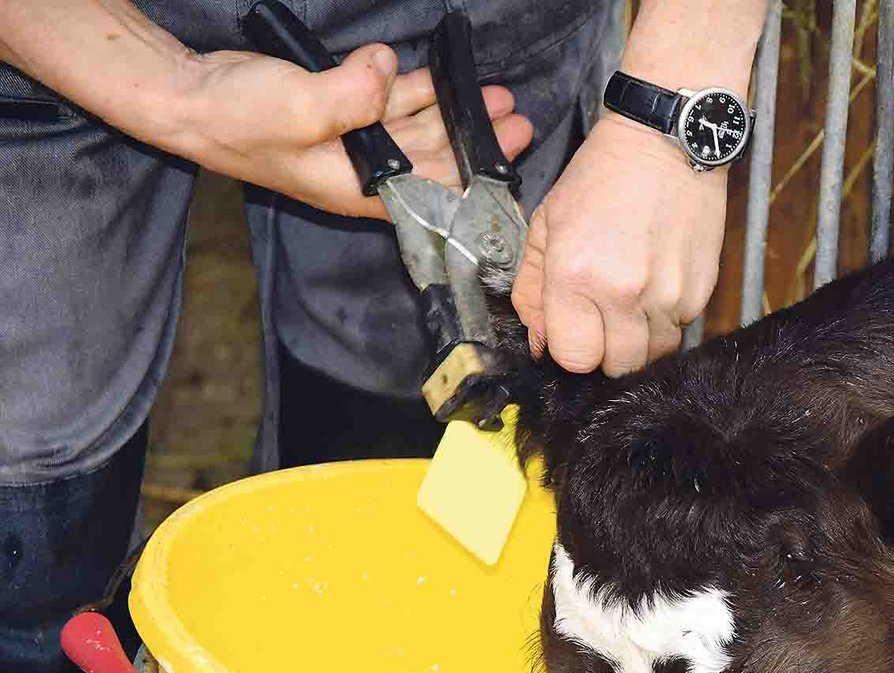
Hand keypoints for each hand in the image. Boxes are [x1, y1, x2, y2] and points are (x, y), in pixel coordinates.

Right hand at [176, 44, 532, 218]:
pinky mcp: (343, 110)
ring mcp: (354, 140)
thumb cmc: (238, 119)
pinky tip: (441, 75)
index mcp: (360, 189)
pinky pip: (391, 102)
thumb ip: (351, 96)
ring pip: (419, 128)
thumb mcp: (299, 109)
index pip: (430, 198)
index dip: (471, 186)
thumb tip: (387, 68)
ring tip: (497, 96)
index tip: (508, 171)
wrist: (190, 96)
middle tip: (517, 122)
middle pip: (435, 161)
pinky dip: (417, 90)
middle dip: (476, 143)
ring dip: (454, 112)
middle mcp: (364, 171)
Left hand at [510, 113, 726, 376]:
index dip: (570, 348)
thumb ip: (532, 290)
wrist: (664, 143)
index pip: (573, 357)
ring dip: (637, 339)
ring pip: (652, 355)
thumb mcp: (546, 225)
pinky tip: (656, 284)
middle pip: (615, 367)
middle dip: (605, 351)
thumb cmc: (601, 178)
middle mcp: (623, 291)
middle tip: (601, 318)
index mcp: (576, 275)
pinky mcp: (700, 291)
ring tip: (630, 301)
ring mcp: (667, 294)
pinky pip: (680, 330)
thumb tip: (539, 341)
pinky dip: (665, 319)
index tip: (572, 329)